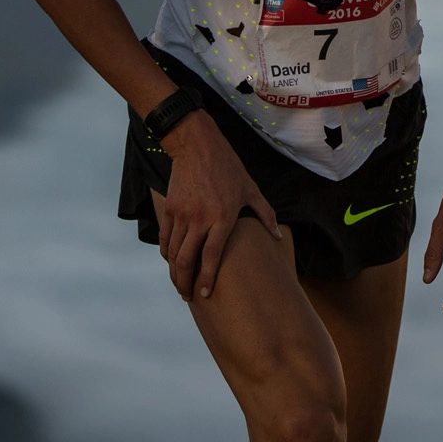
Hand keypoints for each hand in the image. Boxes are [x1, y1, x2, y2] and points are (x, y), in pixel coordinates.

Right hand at [156, 110, 281, 300]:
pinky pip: (166, 238)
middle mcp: (201, 219)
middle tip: (187, 295)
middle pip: (187, 260)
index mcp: (223, 217)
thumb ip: (265, 214)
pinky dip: (167, 253)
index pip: (212, 256)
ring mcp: (183, 214)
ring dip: (174, 272)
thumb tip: (277, 236)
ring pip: (173, 252)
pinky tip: (171, 260)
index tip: (205, 294)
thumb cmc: (227, 166)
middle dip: (184, 282)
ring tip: (178, 282)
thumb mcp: (250, 188)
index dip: (208, 278)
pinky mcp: (171, 209)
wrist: (197, 146)